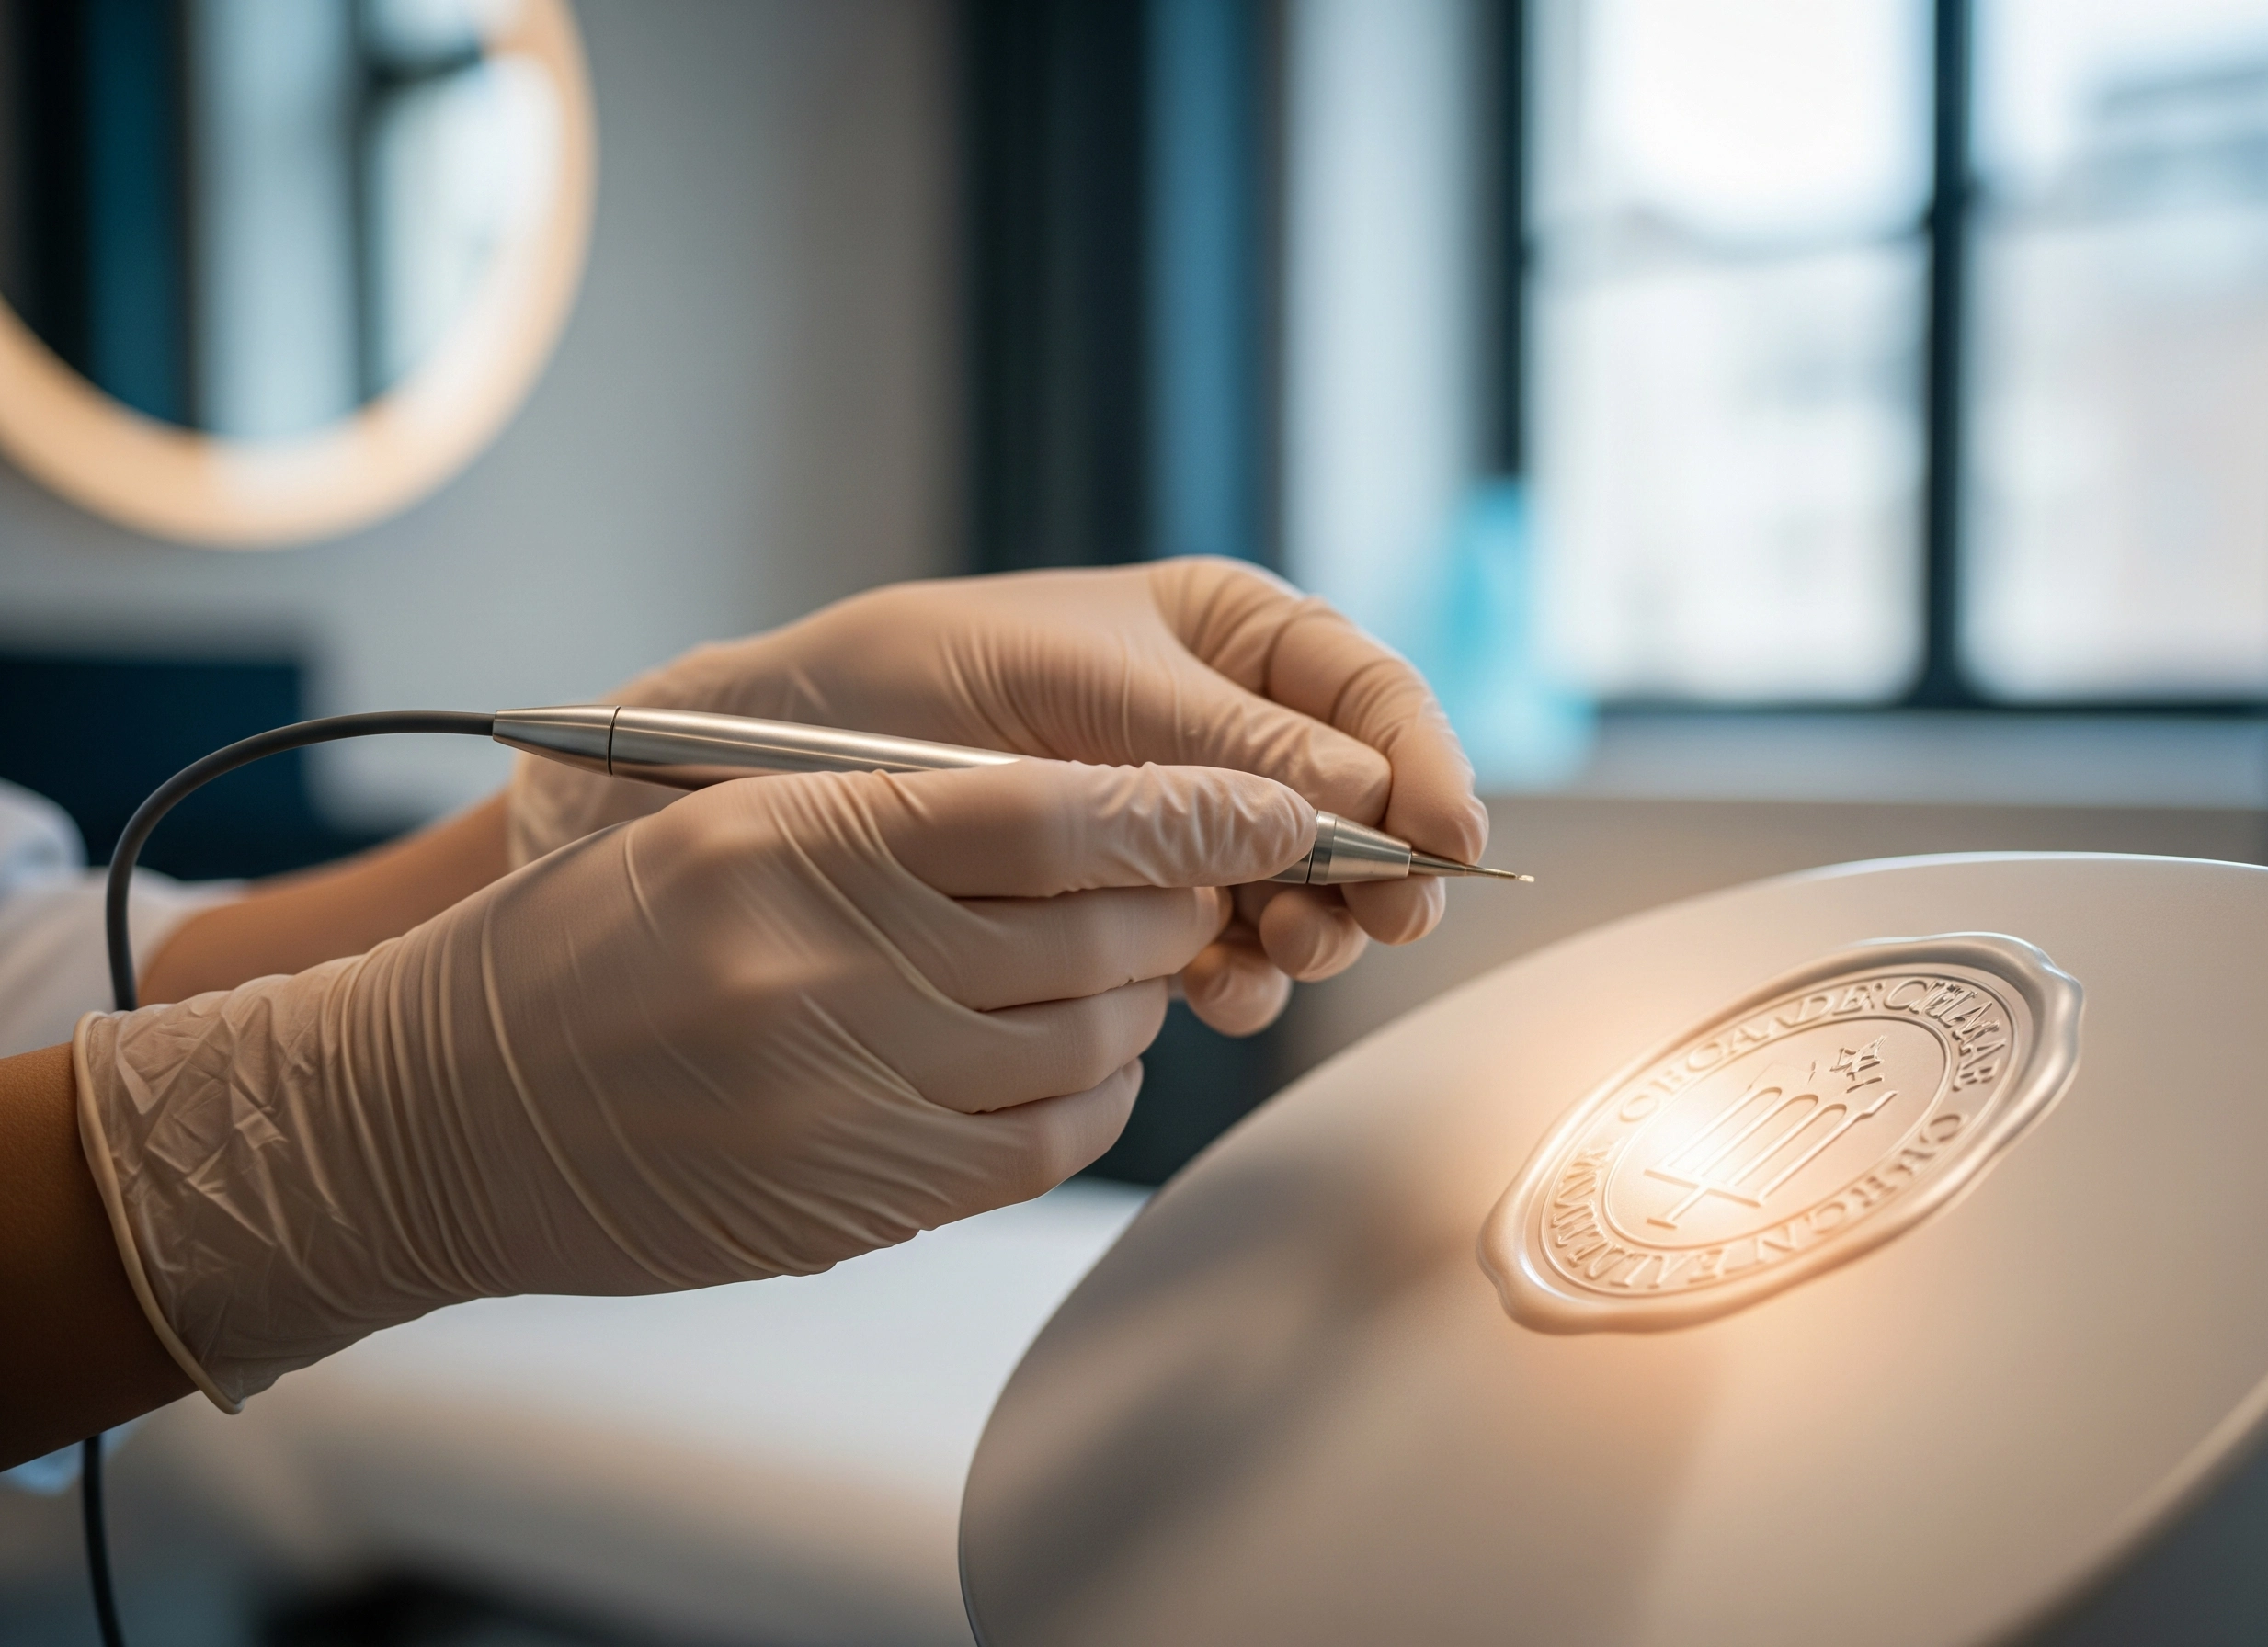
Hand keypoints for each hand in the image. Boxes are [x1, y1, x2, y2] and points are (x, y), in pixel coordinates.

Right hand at [76, 761, 1311, 1405]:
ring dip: (1139, 994)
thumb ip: (886, 813)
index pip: (1050, 813)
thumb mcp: (713, 824)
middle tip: (1196, 876)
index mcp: (796, 842)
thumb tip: (1079, 824)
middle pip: (1094, 930)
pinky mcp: (862, 1199)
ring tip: (1121, 963)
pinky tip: (1076, 1055)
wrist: (445, 1117)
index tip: (1275, 800)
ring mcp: (851, 1096)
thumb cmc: (580, 950)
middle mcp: (834, 970)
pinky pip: (1047, 1141)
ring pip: (1089, 1039)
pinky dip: (1095, 1089)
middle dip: (1179, 899)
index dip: (1188, 806)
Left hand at [509, 559, 1486, 1034]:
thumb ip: (1209, 743)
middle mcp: (1213, 729)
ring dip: (1310, 929)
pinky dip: (1236, 972)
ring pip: (1300, 887)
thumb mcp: (1061, 688)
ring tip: (1278, 954)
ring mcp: (1175, 827)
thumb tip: (1368, 797)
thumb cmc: (894, 682)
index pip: (1365, 694)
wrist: (752, 774)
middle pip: (1357, 804)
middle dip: (1374, 866)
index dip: (1423, 763)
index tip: (1444, 839)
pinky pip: (1221, 946)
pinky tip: (1214, 987)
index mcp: (1219, 635)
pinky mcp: (1126, 909)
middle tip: (1364, 920)